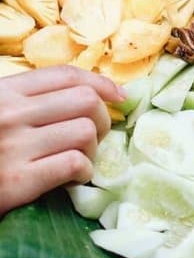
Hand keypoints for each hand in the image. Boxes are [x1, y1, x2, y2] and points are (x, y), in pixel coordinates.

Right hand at [0, 66, 123, 216]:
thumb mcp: (0, 111)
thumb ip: (32, 100)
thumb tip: (95, 94)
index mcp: (4, 92)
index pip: (66, 75)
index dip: (101, 83)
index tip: (118, 96)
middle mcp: (10, 115)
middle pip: (85, 101)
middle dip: (101, 119)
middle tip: (94, 136)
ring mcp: (14, 147)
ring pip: (85, 132)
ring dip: (93, 149)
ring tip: (79, 158)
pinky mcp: (18, 182)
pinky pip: (73, 164)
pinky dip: (83, 172)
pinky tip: (73, 178)